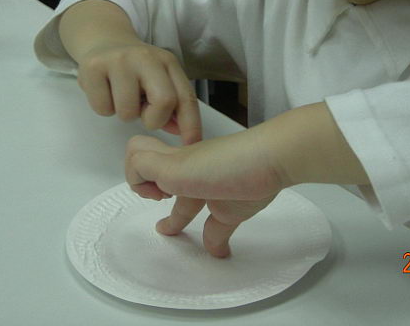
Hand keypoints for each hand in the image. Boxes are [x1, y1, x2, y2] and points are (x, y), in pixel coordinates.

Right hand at [77, 41, 201, 144]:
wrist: (103, 40)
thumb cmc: (134, 69)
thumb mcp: (157, 81)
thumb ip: (171, 105)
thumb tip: (180, 132)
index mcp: (167, 62)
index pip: (186, 97)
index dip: (191, 124)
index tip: (190, 143)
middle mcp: (146, 57)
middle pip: (164, 101)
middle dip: (154, 120)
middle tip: (144, 116)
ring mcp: (119, 60)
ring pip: (128, 111)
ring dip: (125, 115)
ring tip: (121, 99)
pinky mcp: (93, 67)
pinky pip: (103, 108)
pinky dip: (105, 109)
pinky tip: (105, 92)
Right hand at [125, 131, 283, 256]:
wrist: (273, 160)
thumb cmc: (222, 163)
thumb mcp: (173, 164)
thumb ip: (145, 166)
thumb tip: (137, 179)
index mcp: (172, 162)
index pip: (142, 154)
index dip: (136, 171)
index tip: (153, 191)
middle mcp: (189, 173)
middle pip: (163, 180)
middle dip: (151, 191)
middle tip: (155, 203)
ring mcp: (212, 190)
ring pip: (188, 205)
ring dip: (178, 220)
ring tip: (174, 237)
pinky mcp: (235, 207)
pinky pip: (218, 227)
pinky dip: (214, 243)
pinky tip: (217, 254)